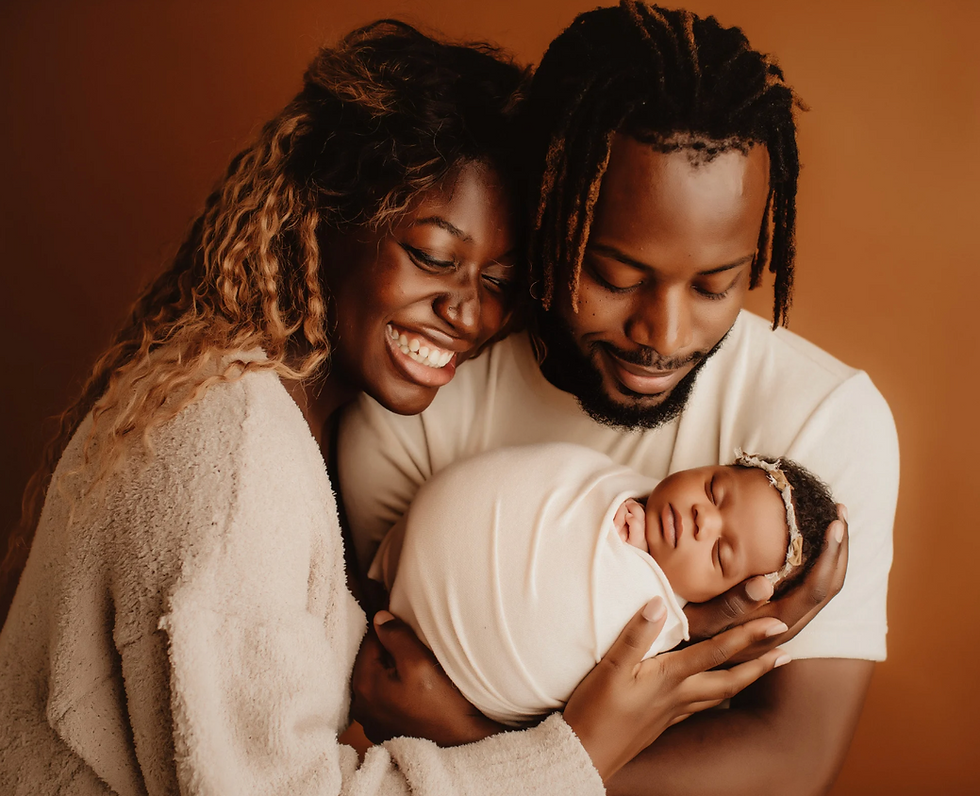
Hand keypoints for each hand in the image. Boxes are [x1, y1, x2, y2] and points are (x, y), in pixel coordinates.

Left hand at [349, 611, 501, 745]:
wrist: (461, 745)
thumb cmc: (441, 705)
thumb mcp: (419, 662)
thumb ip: (397, 636)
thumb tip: (379, 618)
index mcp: (364, 685)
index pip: (370, 640)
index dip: (390, 629)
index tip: (409, 627)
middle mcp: (360, 705)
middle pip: (371, 661)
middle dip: (388, 650)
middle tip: (415, 648)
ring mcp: (371, 721)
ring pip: (378, 679)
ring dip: (391, 670)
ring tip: (416, 668)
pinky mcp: (384, 731)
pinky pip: (384, 698)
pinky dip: (394, 689)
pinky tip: (414, 690)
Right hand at [563, 597, 789, 781]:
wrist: (584, 754)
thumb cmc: (595, 710)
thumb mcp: (610, 666)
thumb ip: (636, 634)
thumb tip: (660, 603)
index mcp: (669, 677)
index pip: (716, 652)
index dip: (747, 636)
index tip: (776, 624)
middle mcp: (678, 696)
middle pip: (729, 680)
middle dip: (759, 666)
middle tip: (785, 653)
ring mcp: (671, 712)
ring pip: (717, 695)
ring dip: (742, 681)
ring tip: (759, 672)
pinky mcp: (661, 723)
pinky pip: (699, 707)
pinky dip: (715, 698)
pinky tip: (712, 697)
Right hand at [684, 504, 848, 662]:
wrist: (687, 661)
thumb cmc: (691, 637)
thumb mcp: (703, 620)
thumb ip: (732, 605)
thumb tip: (764, 583)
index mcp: (776, 624)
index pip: (817, 588)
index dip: (830, 555)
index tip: (835, 523)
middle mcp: (789, 625)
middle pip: (830, 586)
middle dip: (840, 548)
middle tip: (840, 511)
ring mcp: (786, 621)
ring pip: (824, 587)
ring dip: (833, 554)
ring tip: (832, 521)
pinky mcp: (779, 615)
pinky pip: (811, 587)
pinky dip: (819, 562)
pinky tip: (811, 544)